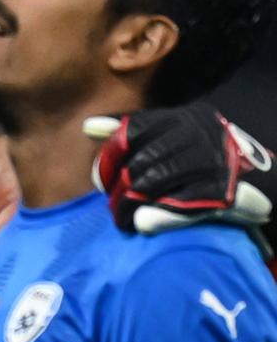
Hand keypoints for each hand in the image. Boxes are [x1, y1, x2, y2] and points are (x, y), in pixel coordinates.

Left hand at [88, 105, 273, 235]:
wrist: (254, 182)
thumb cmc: (199, 159)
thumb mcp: (171, 137)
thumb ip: (132, 132)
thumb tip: (87, 127)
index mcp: (185, 118)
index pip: (131, 132)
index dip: (111, 157)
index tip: (105, 177)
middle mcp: (200, 136)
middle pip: (138, 161)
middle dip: (118, 187)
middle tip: (112, 203)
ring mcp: (211, 163)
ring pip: (149, 183)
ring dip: (128, 205)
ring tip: (122, 217)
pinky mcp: (218, 193)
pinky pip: (171, 206)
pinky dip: (151, 216)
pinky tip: (141, 222)